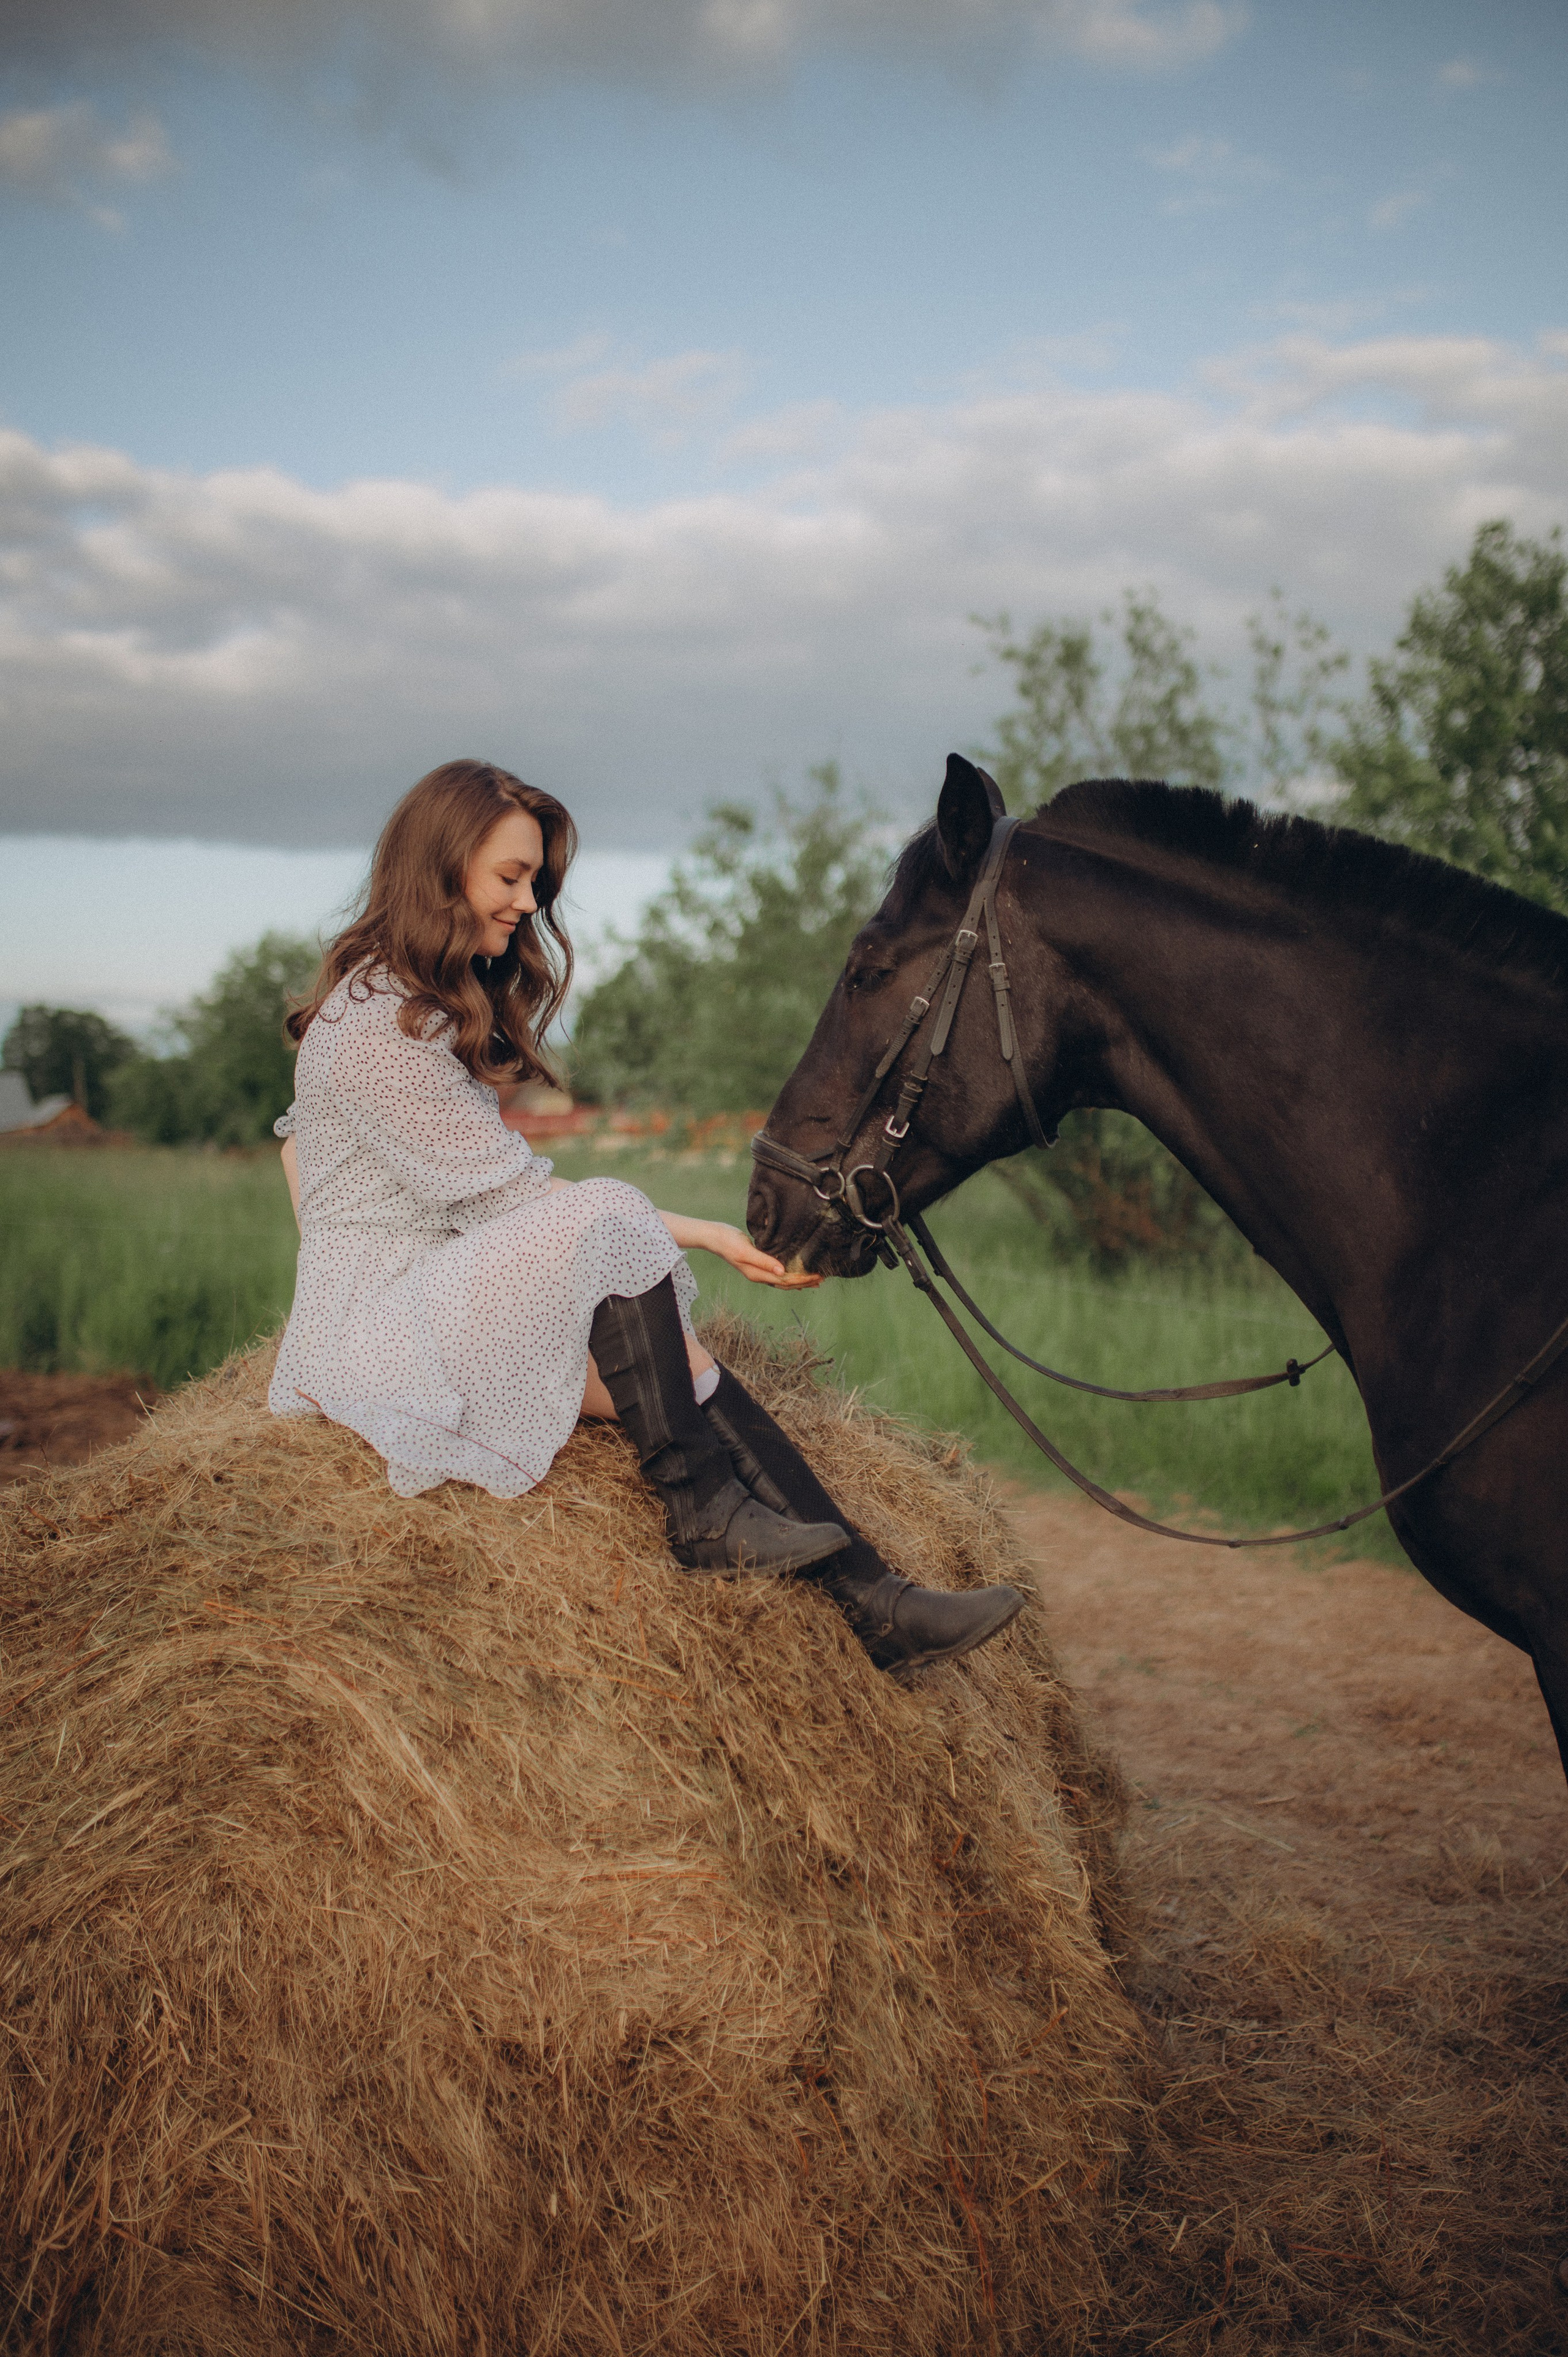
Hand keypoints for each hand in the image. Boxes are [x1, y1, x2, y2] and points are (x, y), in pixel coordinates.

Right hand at [693, 1220, 822, 1288]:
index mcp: (758, 1274)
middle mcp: (759, 1275)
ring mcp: (758, 1271)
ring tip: (813, 1280)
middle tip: (821, 1278)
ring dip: (798, 1280)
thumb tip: (782, 1272)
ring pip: (782, 1280)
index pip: (786, 1280)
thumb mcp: (746, 1251)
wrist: (714, 1237)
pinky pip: (777, 1274)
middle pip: (786, 1283)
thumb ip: (764, 1261)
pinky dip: (789, 1275)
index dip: (803, 1280)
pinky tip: (794, 1274)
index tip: (817, 1276)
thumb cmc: (728, 1242)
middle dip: (804, 1282)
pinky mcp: (757, 1263)